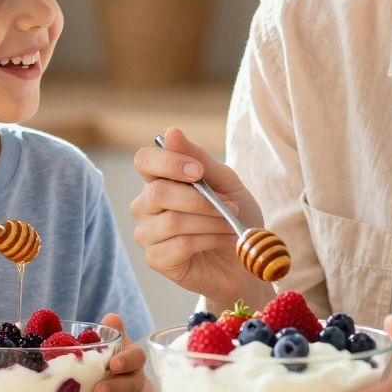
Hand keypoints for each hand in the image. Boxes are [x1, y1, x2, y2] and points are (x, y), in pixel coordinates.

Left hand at [90, 313, 152, 391]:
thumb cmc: (107, 366)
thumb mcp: (107, 349)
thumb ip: (109, 334)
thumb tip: (112, 318)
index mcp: (131, 360)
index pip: (137, 357)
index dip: (127, 361)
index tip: (113, 364)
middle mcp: (134, 380)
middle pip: (133, 384)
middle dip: (116, 387)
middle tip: (98, 390)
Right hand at [128, 127, 271, 308]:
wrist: (246, 258)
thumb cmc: (233, 217)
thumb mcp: (225, 183)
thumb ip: (200, 160)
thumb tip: (171, 132)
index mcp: (159, 181)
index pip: (145, 161)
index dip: (168, 162)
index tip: (197, 172)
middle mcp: (145, 206)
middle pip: (158, 193)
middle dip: (200, 199)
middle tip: (228, 205)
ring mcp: (147, 234)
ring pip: (172, 221)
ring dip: (210, 221)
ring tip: (230, 224)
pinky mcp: (157, 260)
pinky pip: (180, 245)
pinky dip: (209, 240)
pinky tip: (224, 240)